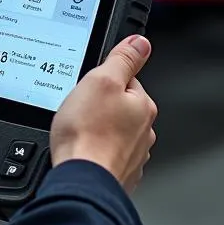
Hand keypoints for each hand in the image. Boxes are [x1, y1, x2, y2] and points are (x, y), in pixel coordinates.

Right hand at [50, 35, 156, 193]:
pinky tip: (83, 150)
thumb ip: (123, 59)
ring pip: (113, 132)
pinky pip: (107, 154)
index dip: (103, 80)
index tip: (89, 87)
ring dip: (98, 130)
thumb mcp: (101, 81)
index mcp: (142, 106)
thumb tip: (141, 43)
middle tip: (80, 110)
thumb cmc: (88, 133)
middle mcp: (144, 132)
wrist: (82, 180)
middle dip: (100, 106)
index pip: (126, 80)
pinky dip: (96, 151)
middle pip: (119, 107)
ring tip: (79, 131)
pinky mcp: (119, 173)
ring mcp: (133, 155)